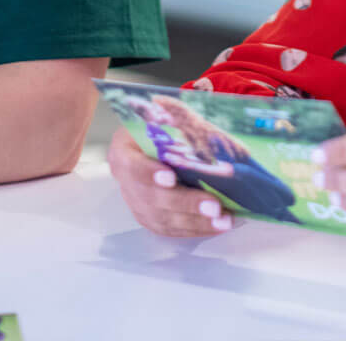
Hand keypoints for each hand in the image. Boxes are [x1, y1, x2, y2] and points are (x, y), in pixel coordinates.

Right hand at [106, 129, 234, 235]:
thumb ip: (176, 124)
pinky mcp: (151, 218)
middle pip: (151, 198)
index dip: (149, 174)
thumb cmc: (160, 125)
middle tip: (213, 205)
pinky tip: (216, 225)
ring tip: (223, 219)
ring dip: (196, 222)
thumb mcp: (163, 116)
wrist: (154, 138)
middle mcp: (125, 181)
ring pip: (163, 219)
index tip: (171, 177)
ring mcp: (137, 203)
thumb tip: (203, 133)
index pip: (131, 165)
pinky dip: (195, 228)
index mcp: (123, 150)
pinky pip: (171, 229)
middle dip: (185, 203)